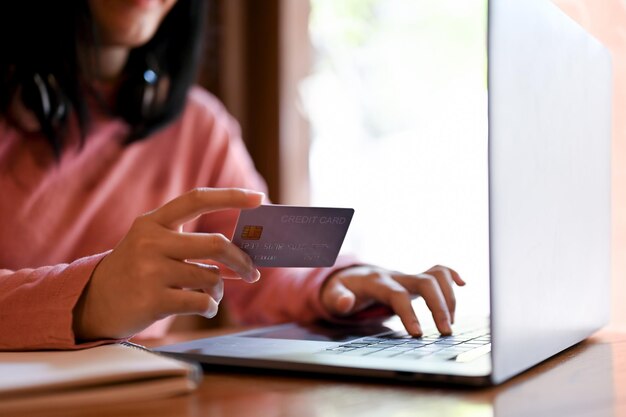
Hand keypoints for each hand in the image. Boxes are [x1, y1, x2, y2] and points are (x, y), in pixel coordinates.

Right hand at [73, 188, 263, 340]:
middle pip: (216, 244)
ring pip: (210, 277)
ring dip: (219, 289)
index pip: (197, 198)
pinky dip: (210, 306)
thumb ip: (191, 244)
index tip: (258, 198)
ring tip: (213, 294)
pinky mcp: (153, 300)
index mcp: (153, 222)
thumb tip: (241, 254)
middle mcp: (151, 242)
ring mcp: (150, 271)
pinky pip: (202, 302)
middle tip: (252, 272)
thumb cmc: (135, 271)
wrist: (93, 302)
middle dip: (242, 260)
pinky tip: (203, 307)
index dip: (230, 196)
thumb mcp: (154, 246)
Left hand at [320, 265, 464, 335]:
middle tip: (445, 331)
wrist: (350, 276)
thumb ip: (337, 299)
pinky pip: (438, 270)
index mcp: (376, 281)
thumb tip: (346, 303)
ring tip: (450, 323)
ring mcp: (408, 276)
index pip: (397, 295)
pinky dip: (452, 275)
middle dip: (439, 306)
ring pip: (435, 275)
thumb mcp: (333, 295)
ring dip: (448, 296)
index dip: (409, 312)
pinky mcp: (416, 279)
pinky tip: (463, 283)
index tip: (418, 334)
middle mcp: (396, 276)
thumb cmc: (343, 289)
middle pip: (424, 282)